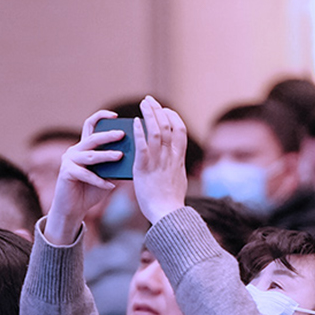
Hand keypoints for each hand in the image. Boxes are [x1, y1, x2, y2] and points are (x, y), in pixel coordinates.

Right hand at [41, 110, 124, 246]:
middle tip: (123, 134)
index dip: (102, 117)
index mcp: (84, 147)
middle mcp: (75, 150)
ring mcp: (69, 161)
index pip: (91, 125)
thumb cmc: (90, 190)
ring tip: (120, 156)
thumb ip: (114, 165)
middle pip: (93, 138)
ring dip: (106, 156)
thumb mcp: (105, 175)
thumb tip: (134, 157)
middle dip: (108, 135)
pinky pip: (85, 175)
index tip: (116, 115)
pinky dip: (99, 181)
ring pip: (90, 155)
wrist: (72, 209)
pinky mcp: (66, 173)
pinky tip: (110, 186)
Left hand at [131, 96, 188, 224]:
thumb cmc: (171, 202)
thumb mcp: (178, 180)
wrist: (167, 214)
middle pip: (167, 126)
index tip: (165, 110)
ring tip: (143, 104)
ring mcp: (158, 162)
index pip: (180, 130)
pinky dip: (139, 132)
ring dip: (149, 114)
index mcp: (179, 159)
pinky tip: (134, 122)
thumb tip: (173, 160)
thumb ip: (175, 167)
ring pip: (156, 131)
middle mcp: (170, 157)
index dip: (173, 117)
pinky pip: (142, 147)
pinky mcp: (144, 169)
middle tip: (149, 100)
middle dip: (158, 110)